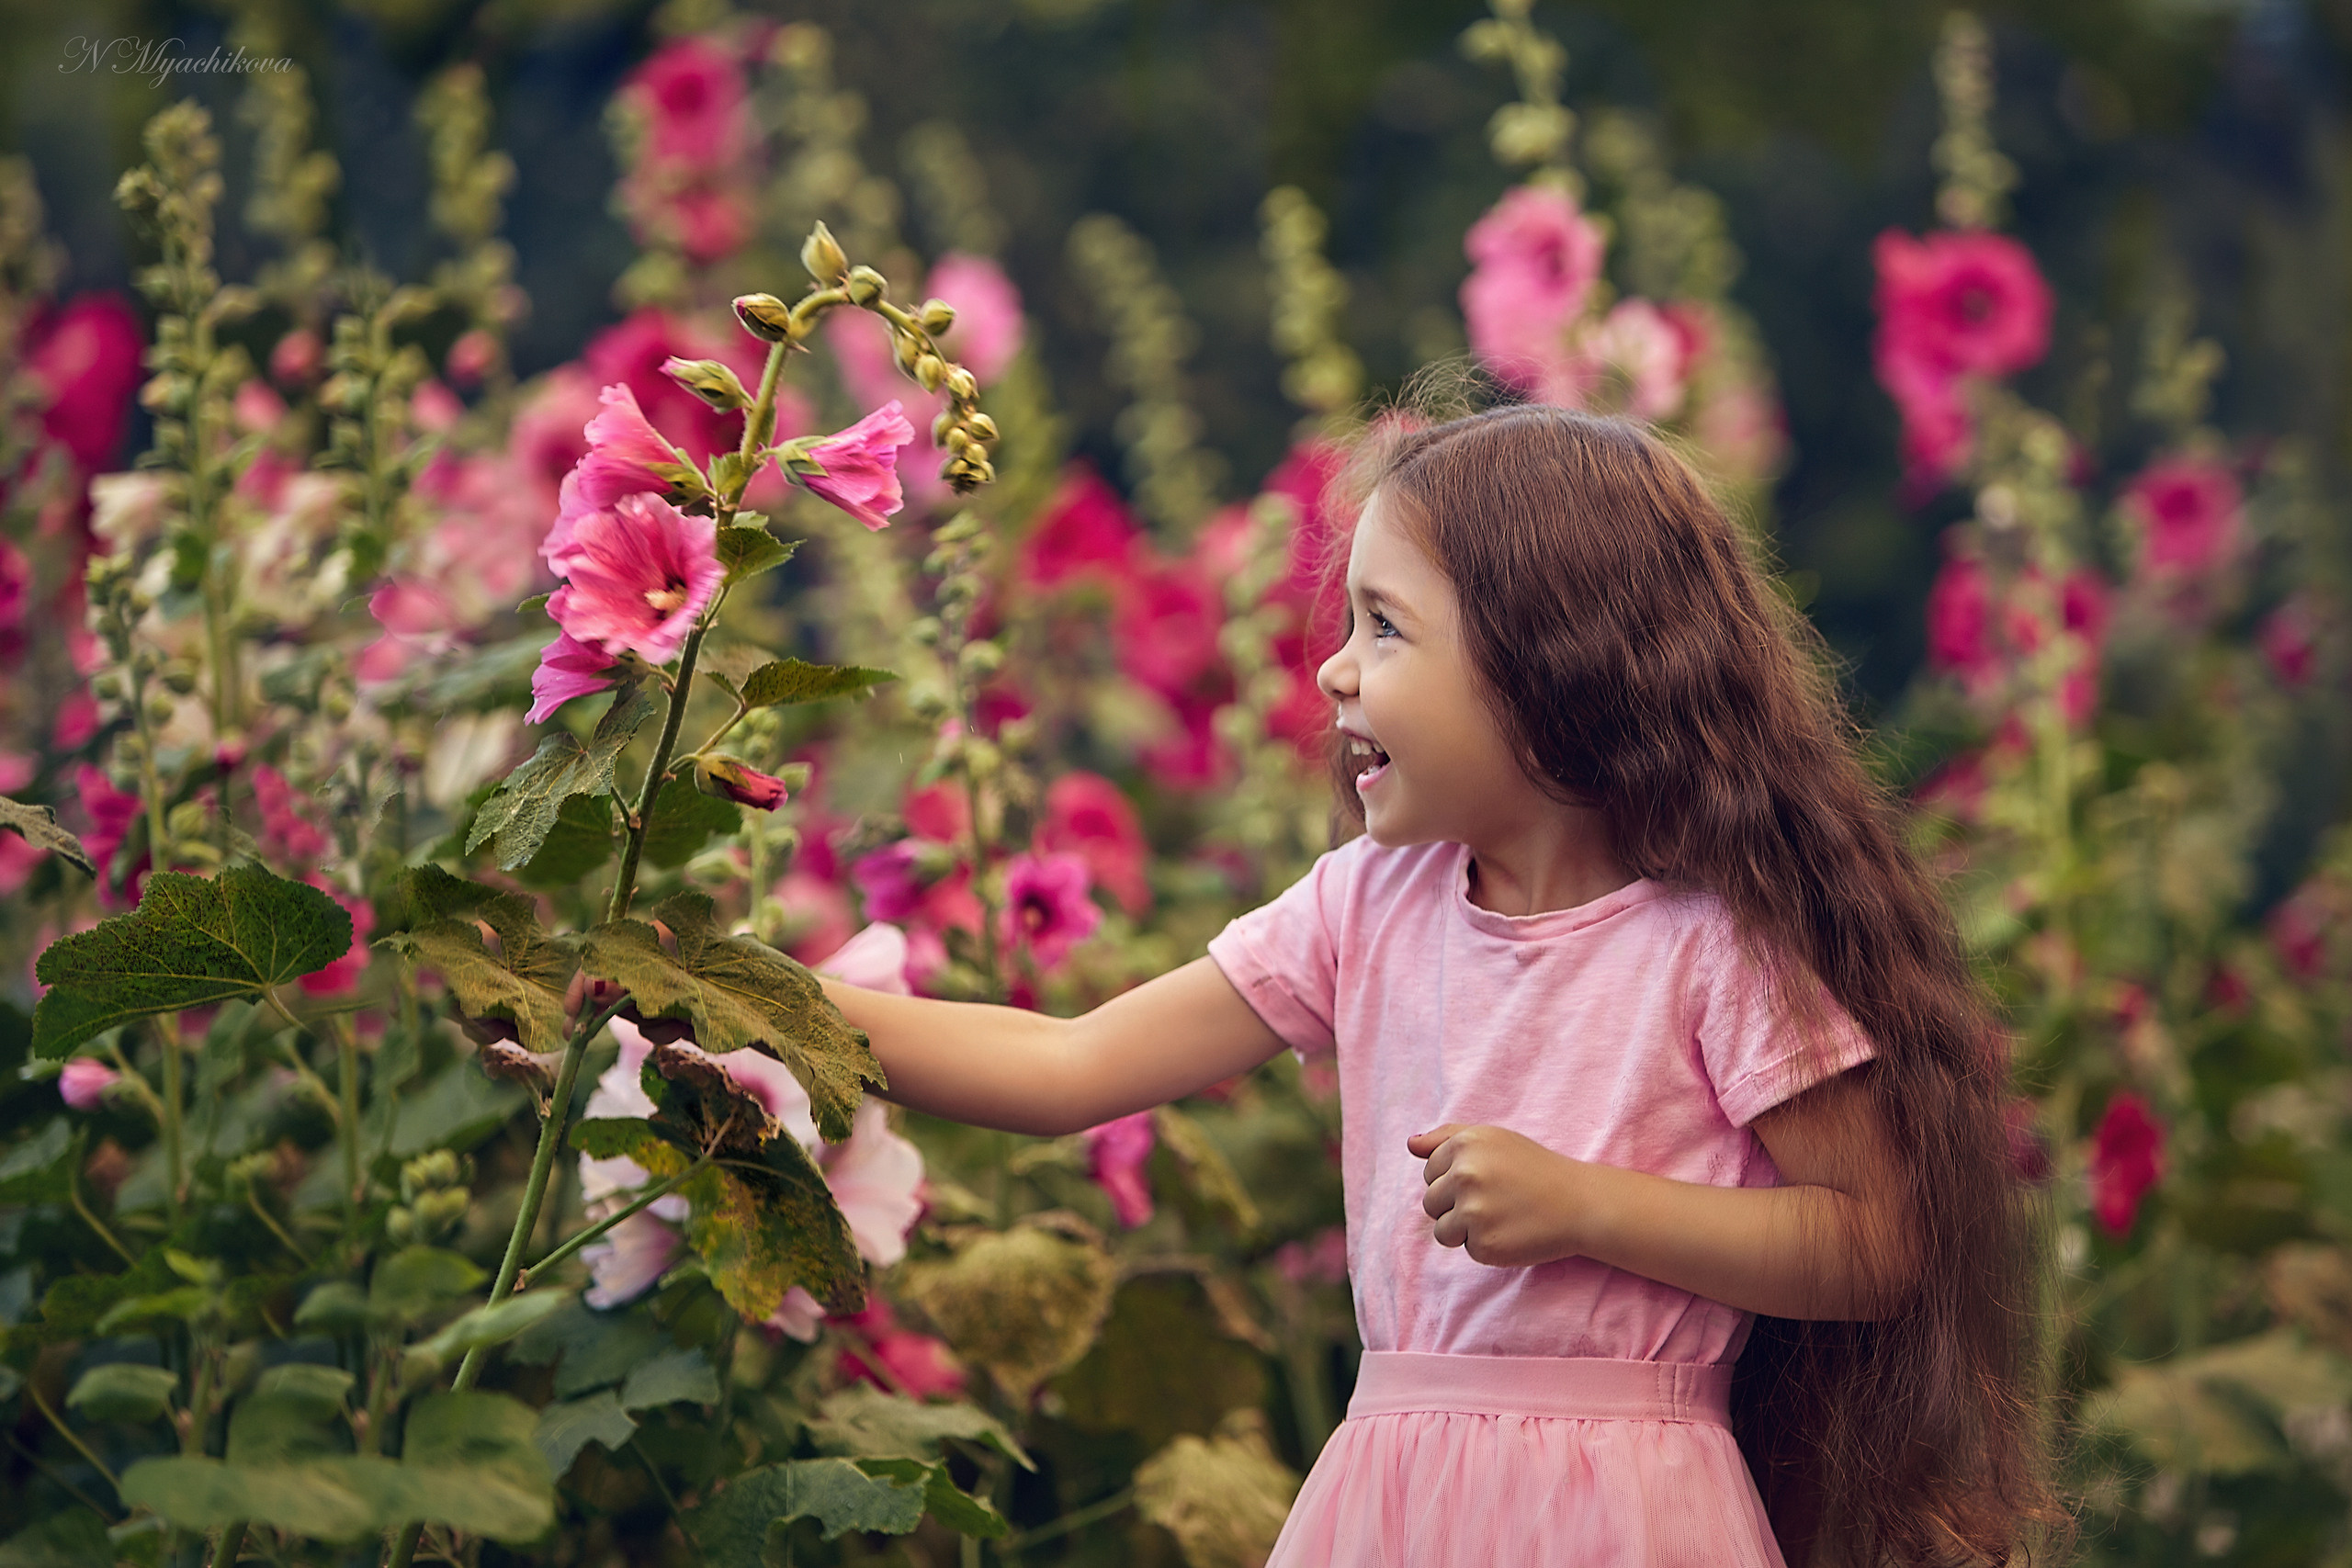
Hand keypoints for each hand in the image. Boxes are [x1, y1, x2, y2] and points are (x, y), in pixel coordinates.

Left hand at [1407, 1123, 1587, 1267]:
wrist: (1579, 1202)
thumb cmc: (1533, 1168)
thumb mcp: (1493, 1140)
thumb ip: (1447, 1137)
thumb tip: (1411, 1144)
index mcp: (1464, 1145)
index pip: (1430, 1172)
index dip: (1456, 1180)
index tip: (1487, 1180)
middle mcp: (1465, 1175)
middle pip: (1431, 1202)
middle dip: (1456, 1206)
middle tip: (1495, 1200)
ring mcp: (1474, 1211)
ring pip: (1442, 1230)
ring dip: (1465, 1230)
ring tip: (1500, 1217)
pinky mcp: (1484, 1244)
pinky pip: (1467, 1249)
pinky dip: (1486, 1245)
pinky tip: (1511, 1231)